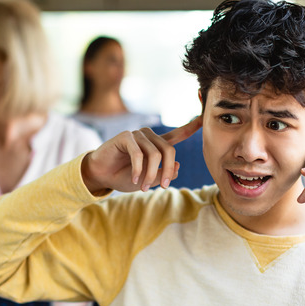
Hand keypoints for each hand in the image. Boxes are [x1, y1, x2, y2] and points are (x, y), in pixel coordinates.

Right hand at [81, 116, 202, 194]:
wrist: (101, 175)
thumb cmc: (124, 176)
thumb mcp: (148, 180)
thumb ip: (163, 174)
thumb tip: (178, 167)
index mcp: (156, 145)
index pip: (178, 134)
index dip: (191, 127)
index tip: (203, 119)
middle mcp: (149, 137)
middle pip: (169, 150)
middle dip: (168, 170)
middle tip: (164, 186)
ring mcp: (137, 135)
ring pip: (155, 154)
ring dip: (150, 174)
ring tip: (143, 186)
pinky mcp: (125, 137)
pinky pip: (139, 154)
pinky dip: (139, 169)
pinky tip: (135, 178)